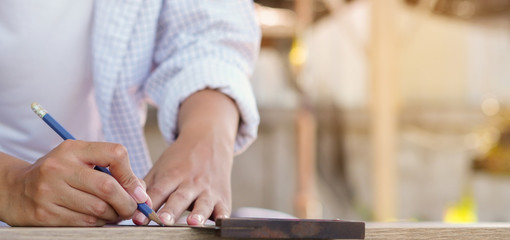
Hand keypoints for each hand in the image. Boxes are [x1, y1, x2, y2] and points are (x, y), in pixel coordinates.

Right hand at [0, 140, 148, 225]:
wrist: (16, 190)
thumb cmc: (59, 174)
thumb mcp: (81, 160)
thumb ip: (111, 170)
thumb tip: (141, 193)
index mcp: (74, 149)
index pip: (115, 154)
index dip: (132, 176)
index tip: (138, 191)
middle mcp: (60, 168)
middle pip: (108, 187)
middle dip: (127, 203)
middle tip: (132, 209)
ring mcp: (50, 192)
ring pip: (98, 209)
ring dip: (113, 215)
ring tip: (114, 213)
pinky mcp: (45, 214)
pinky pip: (84, 223)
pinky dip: (98, 224)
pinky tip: (97, 219)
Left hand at [134, 89, 238, 225]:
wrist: (209, 138)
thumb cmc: (181, 158)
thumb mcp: (162, 167)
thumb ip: (147, 187)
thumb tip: (129, 206)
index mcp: (172, 174)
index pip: (158, 191)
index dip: (148, 204)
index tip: (138, 219)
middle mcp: (191, 182)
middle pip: (179, 198)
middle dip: (171, 210)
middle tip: (163, 220)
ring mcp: (208, 189)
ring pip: (203, 203)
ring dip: (198, 213)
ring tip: (192, 222)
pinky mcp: (222, 196)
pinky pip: (224, 208)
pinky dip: (223, 215)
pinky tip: (220, 221)